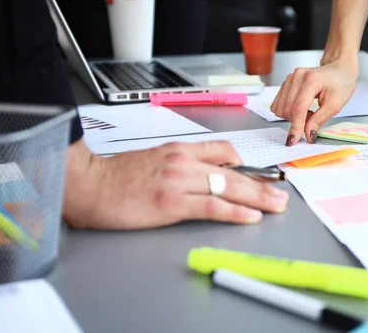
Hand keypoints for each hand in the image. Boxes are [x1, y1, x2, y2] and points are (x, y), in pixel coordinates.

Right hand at [63, 139, 288, 229]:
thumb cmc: (115, 174)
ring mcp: (178, 181)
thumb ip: (179, 164)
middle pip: (233, 171)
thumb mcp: (153, 159)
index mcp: (179, 150)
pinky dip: (234, 212)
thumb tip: (202, 173)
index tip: (262, 176)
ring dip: (257, 198)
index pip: (224, 151)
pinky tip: (250, 217)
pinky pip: (211, 206)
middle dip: (262, 184)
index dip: (247, 165)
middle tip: (281, 194)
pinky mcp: (171, 202)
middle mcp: (183, 161)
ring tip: (276, 206)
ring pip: (228, 187)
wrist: (87, 183)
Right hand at [270, 58, 357, 145]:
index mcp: (311, 80)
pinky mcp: (286, 82)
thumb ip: (319, 120)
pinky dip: (288, 110)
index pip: (298, 108)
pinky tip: (301, 107)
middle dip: (297, 121)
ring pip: (280, 107)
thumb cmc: (341, 84)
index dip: (296, 127)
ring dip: (292, 116)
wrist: (339, 69)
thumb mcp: (335, 105)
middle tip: (313, 117)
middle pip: (287, 109)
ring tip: (308, 111)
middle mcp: (297, 76)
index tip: (293, 141)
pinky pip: (279, 103)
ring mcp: (290, 78)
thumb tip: (307, 135)